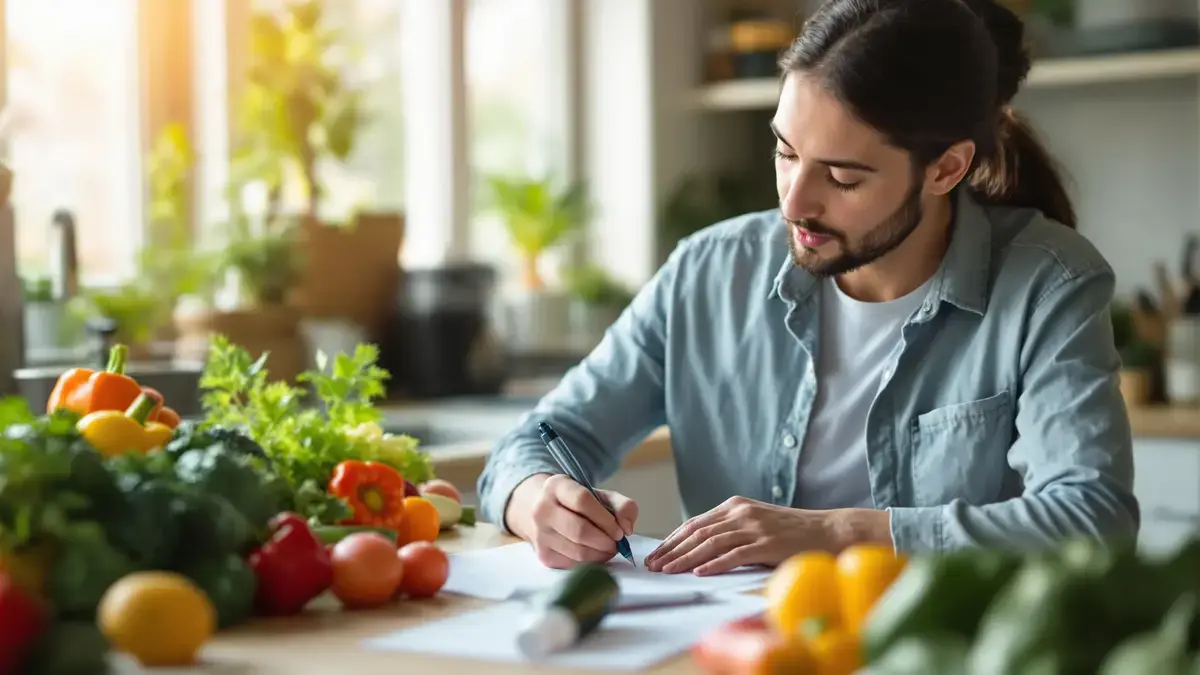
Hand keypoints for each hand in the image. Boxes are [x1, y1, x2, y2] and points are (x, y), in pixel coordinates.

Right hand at [506, 473, 638, 568]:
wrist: (540, 511)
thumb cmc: (576, 502)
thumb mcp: (600, 495)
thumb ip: (622, 506)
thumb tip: (627, 528)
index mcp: (557, 486)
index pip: (582, 501)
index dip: (605, 519)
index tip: (619, 531)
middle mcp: (542, 509)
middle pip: (579, 530)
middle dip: (605, 541)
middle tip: (616, 543)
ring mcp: (540, 534)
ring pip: (578, 551)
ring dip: (601, 554)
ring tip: (609, 549)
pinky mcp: (543, 555)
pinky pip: (573, 565)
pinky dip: (591, 563)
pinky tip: (596, 554)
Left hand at [644, 497, 890, 575]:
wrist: (828, 530)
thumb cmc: (790, 532)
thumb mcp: (755, 523)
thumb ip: (730, 530)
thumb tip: (697, 549)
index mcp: (734, 506)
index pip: (695, 524)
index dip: (672, 540)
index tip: (656, 554)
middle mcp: (741, 513)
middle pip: (698, 533)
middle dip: (672, 551)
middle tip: (653, 566)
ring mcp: (755, 527)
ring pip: (711, 543)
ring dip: (686, 558)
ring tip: (669, 571)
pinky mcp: (768, 544)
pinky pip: (736, 554)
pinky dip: (716, 563)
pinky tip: (700, 572)